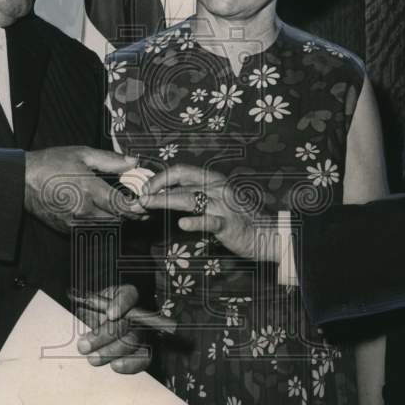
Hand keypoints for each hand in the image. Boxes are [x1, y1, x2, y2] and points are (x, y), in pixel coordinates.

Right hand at [24, 147, 142, 231]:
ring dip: (115, 218)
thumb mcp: (82, 154)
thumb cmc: (51, 164)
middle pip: (117, 219)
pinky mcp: (67, 228)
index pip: (121, 205)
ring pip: (105, 225)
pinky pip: (90, 228)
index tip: (145, 203)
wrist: (22, 180)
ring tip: (121, 206)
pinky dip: (98, 221)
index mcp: (89, 189)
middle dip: (130, 214)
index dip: (137, 207)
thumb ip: (110, 160)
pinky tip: (99, 210)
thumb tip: (133, 162)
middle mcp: (83, 209)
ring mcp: (74, 222)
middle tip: (139, 205)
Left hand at [73, 285, 152, 373]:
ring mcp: (143, 331)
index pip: (128, 295)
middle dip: (105, 335)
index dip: (121, 304)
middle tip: (84, 346)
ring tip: (93, 358)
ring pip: (134, 341)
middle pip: (128, 322)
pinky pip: (144, 358)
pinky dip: (129, 364)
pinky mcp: (145, 351)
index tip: (110, 314)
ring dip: (112, 351)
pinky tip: (115, 365)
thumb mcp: (91, 303)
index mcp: (126, 295)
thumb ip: (90, 306)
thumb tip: (86, 312)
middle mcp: (137, 312)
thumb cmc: (97, 311)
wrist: (101, 325)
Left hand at [138, 164, 276, 261]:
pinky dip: (196, 222)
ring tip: (148, 204)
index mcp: (212, 179)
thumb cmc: (237, 217)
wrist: (265, 233)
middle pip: (182, 180)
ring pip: (190, 198)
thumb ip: (193, 195)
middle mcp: (216, 187)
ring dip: (165, 201)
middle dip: (157, 186)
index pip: (181, 171)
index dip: (159, 177)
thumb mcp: (214, 201)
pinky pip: (210, 221)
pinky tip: (183, 224)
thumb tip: (163, 195)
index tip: (143, 188)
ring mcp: (223, 205)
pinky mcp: (229, 224)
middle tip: (139, 196)